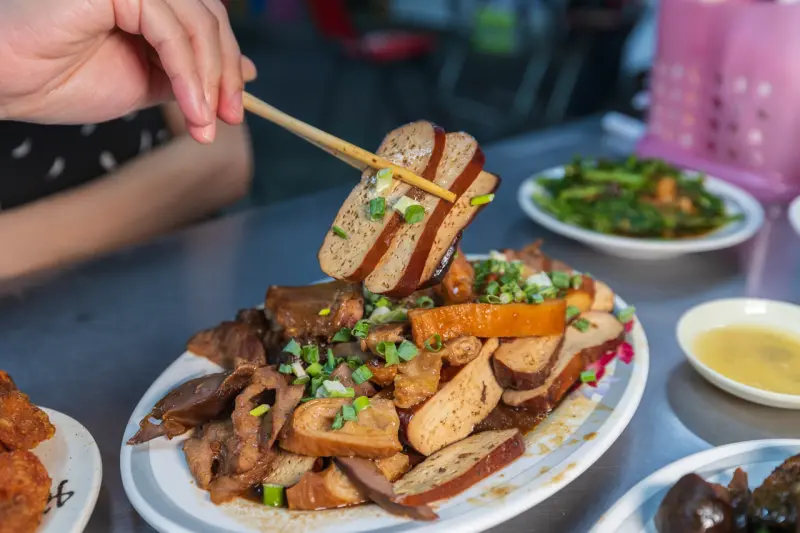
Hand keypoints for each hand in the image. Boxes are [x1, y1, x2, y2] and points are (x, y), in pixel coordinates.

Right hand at [0, 0, 256, 142]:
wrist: (6, 83)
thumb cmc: (59, 80)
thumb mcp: (144, 82)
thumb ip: (190, 74)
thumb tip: (245, 73)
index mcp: (148, 1)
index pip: (207, 23)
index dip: (227, 66)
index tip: (234, 112)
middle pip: (211, 20)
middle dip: (225, 74)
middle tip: (229, 119)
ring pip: (197, 24)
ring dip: (209, 79)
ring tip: (206, 123)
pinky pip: (170, 30)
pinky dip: (188, 72)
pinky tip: (192, 108)